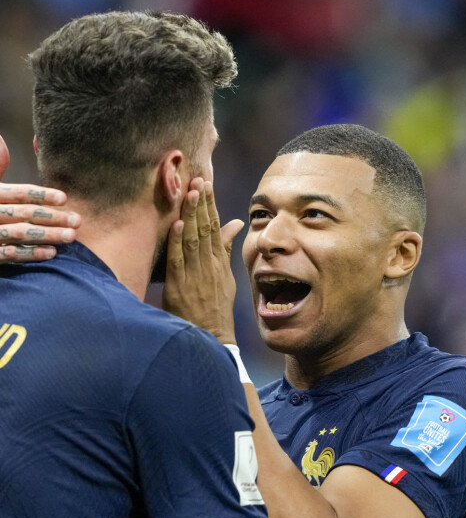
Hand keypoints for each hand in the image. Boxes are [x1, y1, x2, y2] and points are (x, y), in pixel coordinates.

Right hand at [0, 135, 80, 262]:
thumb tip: (1, 142)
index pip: (17, 194)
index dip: (40, 195)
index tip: (64, 198)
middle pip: (23, 214)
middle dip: (52, 217)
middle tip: (78, 220)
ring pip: (19, 233)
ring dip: (47, 235)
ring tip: (71, 236)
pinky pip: (9, 255)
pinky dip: (31, 254)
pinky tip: (52, 252)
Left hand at [163, 177, 243, 343]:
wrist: (211, 337)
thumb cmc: (217, 307)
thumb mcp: (226, 277)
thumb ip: (226, 249)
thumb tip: (236, 223)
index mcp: (219, 262)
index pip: (215, 228)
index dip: (210, 205)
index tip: (207, 184)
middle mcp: (208, 265)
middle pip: (205, 229)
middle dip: (201, 204)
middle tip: (198, 180)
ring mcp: (194, 275)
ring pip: (192, 240)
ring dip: (191, 215)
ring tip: (190, 193)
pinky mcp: (179, 286)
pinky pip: (178, 260)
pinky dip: (177, 242)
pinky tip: (177, 224)